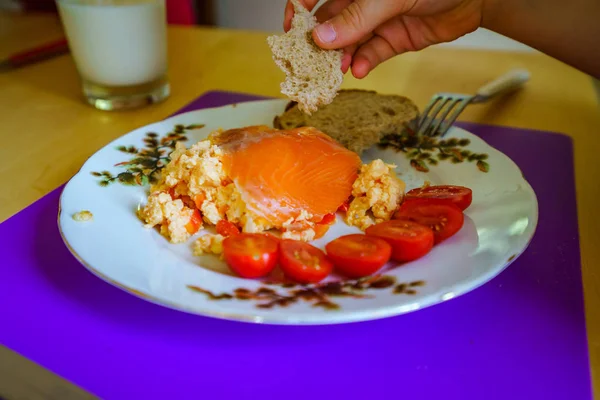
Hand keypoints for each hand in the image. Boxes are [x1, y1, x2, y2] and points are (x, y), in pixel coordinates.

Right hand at [284, 0, 484, 77]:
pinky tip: (357, 70)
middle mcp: (363, 1)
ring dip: (340, 57)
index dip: (300, 9)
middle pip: (331, 23)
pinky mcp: (393, 39)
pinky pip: (371, 53)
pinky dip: (363, 62)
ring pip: (349, 42)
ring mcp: (377, 20)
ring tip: (335, 71)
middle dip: (320, 43)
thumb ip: (357, 18)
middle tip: (312, 63)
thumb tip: (321, 38)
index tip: (291, 30)